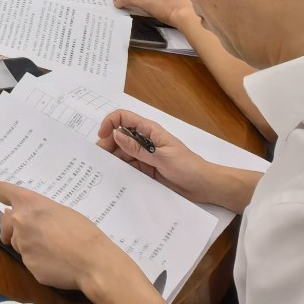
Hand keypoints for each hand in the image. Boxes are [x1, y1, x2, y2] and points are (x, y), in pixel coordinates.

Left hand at [0, 178, 127, 291]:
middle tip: (30, 234)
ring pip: (18, 244)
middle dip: (10, 228)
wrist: (93, 261)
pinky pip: (29, 262)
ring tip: (55, 249)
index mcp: (30, 203)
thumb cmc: (83, 233)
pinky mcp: (27, 266)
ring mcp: (21, 244)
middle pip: (6, 223)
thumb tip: (25, 220)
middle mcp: (20, 221)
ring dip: (29, 245)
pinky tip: (57, 263)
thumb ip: (38, 213)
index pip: (1, 190)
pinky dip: (40, 263)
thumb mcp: (61, 213)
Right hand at [95, 110, 220, 204]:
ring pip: (121, 152)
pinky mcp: (145, 169)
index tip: (102, 137)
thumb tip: (116, 134)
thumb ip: (138, 148)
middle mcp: (144, 141)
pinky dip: (119, 169)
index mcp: (150, 131)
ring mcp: (144, 155)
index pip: (124, 118)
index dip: (110, 123)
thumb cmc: (187, 167)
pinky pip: (127, 166)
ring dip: (112, 158)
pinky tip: (112, 176)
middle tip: (99, 159)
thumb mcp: (162, 158)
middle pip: (118, 136)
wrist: (204, 186)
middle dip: (107, 144)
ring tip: (102, 169)